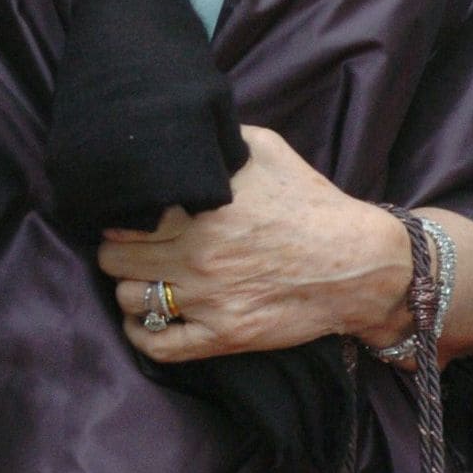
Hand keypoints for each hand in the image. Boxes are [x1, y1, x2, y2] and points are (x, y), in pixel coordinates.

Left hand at [97, 126, 410, 362]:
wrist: (357, 263)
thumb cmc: (311, 202)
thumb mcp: (265, 150)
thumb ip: (218, 140)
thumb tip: (182, 128)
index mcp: (202, 208)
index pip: (124, 219)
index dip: (117, 217)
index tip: (125, 216)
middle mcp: (197, 254)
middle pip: (115, 260)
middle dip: (117, 251)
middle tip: (129, 247)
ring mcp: (208, 299)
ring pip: (128, 299)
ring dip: (128, 288)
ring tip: (140, 278)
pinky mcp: (223, 336)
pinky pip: (156, 345)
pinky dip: (139, 333)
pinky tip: (143, 318)